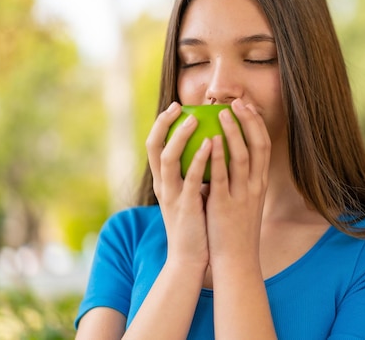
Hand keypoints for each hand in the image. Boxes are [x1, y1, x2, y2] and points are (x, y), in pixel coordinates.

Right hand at [145, 102, 211, 268]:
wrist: (191, 258)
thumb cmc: (195, 224)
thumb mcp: (189, 194)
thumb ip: (192, 174)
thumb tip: (208, 149)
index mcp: (163, 181)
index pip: (155, 146)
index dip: (162, 124)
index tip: (176, 106)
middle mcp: (163, 185)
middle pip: (154, 147)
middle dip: (163, 123)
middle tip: (179, 106)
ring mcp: (173, 195)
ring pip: (168, 159)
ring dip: (180, 136)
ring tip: (194, 119)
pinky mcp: (186, 206)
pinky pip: (190, 177)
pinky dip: (199, 158)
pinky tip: (211, 143)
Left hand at [205, 99, 270, 267]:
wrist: (237, 259)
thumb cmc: (236, 229)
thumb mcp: (245, 200)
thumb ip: (240, 179)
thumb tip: (227, 155)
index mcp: (260, 184)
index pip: (264, 147)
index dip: (257, 124)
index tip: (247, 107)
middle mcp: (256, 186)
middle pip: (258, 146)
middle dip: (250, 121)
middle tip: (238, 102)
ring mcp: (242, 195)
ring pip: (242, 156)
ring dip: (234, 132)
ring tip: (223, 113)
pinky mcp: (226, 205)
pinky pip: (223, 176)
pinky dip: (218, 156)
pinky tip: (210, 140)